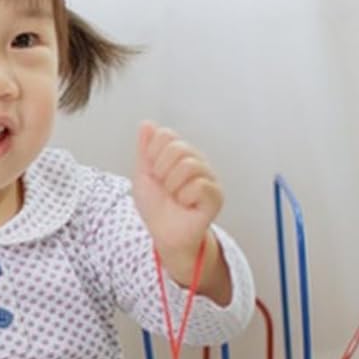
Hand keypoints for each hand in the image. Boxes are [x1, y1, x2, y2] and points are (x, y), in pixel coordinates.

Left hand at [132, 121, 223, 273]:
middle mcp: (197, 161)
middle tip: (165, 187)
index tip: (154, 172)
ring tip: (175, 197)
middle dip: (162, 171)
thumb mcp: (143, 175)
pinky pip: (199, 185)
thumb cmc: (156, 207)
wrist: (163, 234)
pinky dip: (185, 197)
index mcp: (180, 154)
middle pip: (177, 147)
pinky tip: (187, 205)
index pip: (166, 135)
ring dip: (173, 186)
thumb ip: (145, 149)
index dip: (153, 154)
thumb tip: (146, 123)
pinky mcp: (216, 195)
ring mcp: (209, 177)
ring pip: (189, 165)